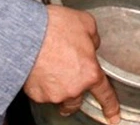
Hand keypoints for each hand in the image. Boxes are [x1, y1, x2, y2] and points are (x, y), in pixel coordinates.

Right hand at [24, 4, 120, 124]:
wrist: (26, 33)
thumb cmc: (53, 27)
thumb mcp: (85, 23)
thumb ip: (92, 38)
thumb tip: (91, 44)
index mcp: (90, 72)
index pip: (105, 95)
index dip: (110, 107)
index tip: (113, 117)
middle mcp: (74, 88)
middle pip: (78, 99)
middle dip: (75, 91)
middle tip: (66, 75)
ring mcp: (54, 94)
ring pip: (59, 97)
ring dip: (57, 87)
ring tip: (49, 67)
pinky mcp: (36, 94)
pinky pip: (41, 93)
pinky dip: (40, 84)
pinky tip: (37, 68)